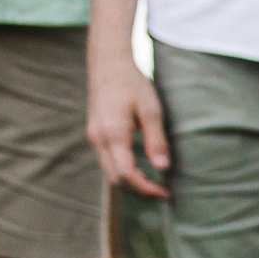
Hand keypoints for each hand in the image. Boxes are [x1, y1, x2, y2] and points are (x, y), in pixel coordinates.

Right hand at [86, 50, 169, 199]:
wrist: (109, 64)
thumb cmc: (132, 84)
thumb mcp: (151, 110)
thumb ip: (156, 140)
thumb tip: (162, 168)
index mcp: (112, 133)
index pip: (126, 173)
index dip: (146, 188)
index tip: (165, 193)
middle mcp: (98, 138)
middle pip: (115, 179)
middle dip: (139, 191)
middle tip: (162, 193)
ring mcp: (93, 136)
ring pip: (109, 172)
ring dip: (131, 183)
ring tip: (154, 185)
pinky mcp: (94, 134)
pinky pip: (107, 162)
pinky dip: (123, 172)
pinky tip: (141, 171)